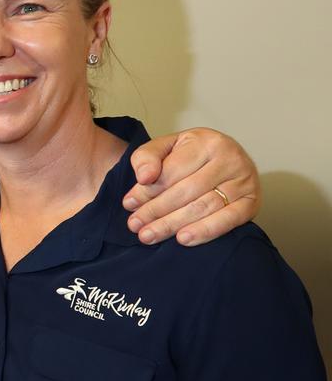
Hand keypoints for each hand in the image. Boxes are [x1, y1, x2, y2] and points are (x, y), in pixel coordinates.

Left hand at [122, 128, 260, 245]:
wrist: (225, 158)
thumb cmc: (191, 155)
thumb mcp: (166, 147)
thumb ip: (147, 157)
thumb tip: (144, 177)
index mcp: (206, 141)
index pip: (171, 172)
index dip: (147, 190)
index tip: (129, 205)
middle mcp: (229, 158)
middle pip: (186, 191)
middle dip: (156, 211)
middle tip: (136, 225)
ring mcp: (245, 180)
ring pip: (203, 207)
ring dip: (173, 224)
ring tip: (150, 235)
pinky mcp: (252, 201)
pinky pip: (228, 220)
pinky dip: (205, 231)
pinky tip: (183, 239)